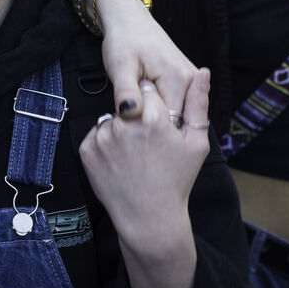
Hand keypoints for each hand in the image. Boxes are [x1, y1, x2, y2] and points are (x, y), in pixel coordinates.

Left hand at [80, 69, 209, 287]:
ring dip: (120, 128)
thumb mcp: (196, 143)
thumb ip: (197, 103)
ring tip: (134, 154)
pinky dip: (105, 143)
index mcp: (153, 118)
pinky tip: (119, 161)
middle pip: (128, 103)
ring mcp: (102, 137)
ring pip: (111, 118)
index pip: (147, 89)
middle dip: (137, 114)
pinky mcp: (85, 149)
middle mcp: (124, 124)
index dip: (154, 104)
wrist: (148, 216)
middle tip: (146, 143)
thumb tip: (202, 71)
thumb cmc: (176, 179)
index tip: (158, 121)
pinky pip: (96, 135)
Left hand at [96, 0, 195, 118]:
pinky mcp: (187, 82)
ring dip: (154, 113)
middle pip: (174, 119)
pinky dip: (159, 105)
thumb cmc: (124, 40)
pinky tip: (144, 97)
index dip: (145, 124)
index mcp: (179, 79)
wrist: (130, 21)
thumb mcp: (119, 66)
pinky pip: (174, 104)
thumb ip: (125, 91)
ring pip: (174, 113)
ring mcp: (192, 81)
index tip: (128, 117)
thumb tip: (130, 113)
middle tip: (129, 106)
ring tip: (136, 99)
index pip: (168, 121)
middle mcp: (192, 81)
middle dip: (150, 119)